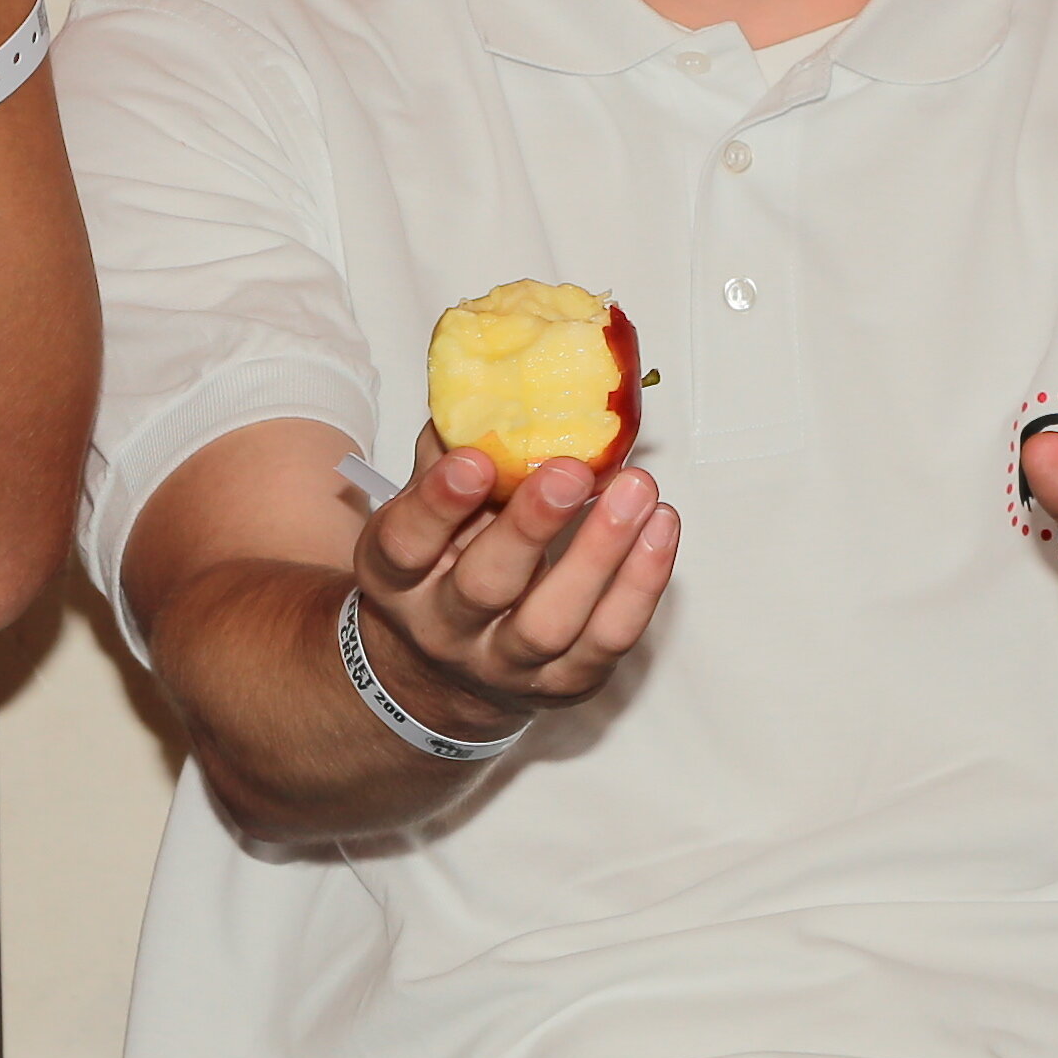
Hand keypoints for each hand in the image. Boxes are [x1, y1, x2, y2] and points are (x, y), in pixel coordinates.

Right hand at [354, 433, 680, 720]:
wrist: (445, 670)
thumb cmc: (444, 561)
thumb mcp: (428, 507)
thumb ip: (453, 448)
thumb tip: (494, 373)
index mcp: (397, 576)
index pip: (407, 544)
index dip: (438, 504)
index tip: (476, 461)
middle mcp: (443, 628)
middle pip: (483, 587)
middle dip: (531, 527)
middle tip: (573, 471)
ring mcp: (505, 665)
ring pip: (551, 623)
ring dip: (601, 555)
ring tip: (638, 492)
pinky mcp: (564, 684)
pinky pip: (609, 640)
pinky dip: (641, 585)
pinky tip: (661, 528)